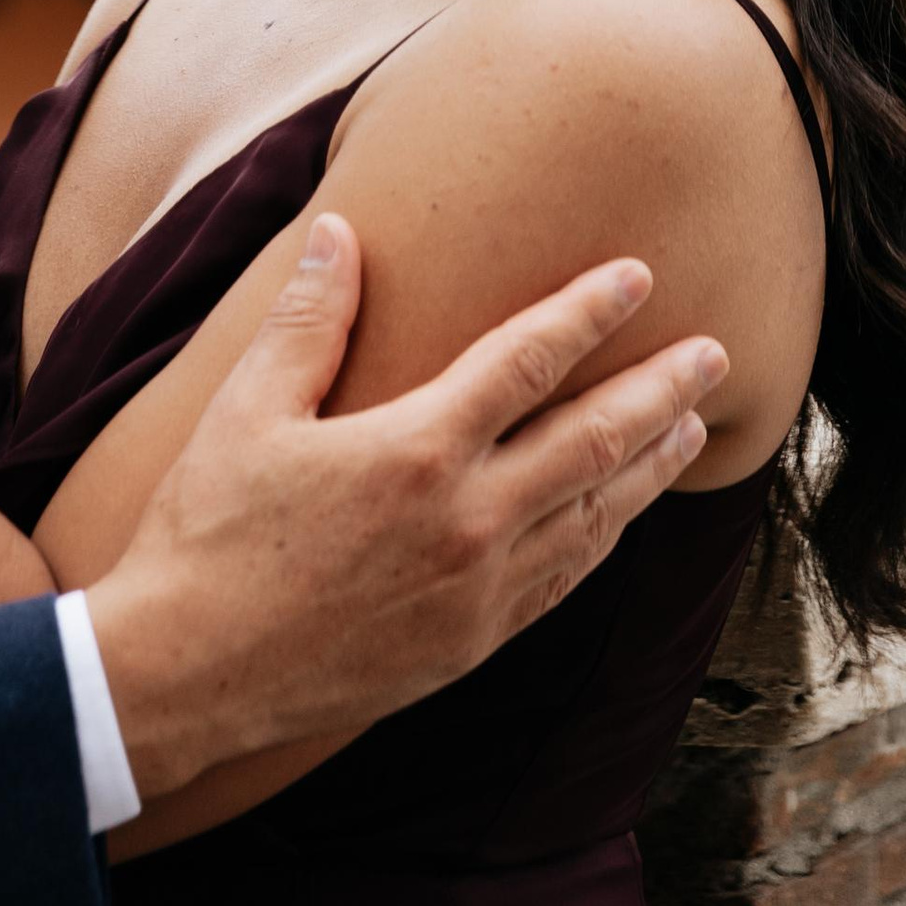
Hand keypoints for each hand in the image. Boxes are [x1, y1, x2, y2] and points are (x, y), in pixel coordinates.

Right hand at [86, 217, 723, 803]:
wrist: (189, 675)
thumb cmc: (209, 534)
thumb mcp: (247, 410)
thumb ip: (309, 320)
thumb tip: (342, 230)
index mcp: (415, 450)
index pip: (527, 361)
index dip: (587, 312)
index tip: (638, 275)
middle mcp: (466, 522)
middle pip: (592, 441)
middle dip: (660, 391)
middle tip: (716, 353)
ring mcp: (477, 592)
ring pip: (594, 516)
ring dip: (651, 466)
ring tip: (693, 425)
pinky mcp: (470, 644)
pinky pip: (563, 581)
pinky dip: (606, 537)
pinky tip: (621, 516)